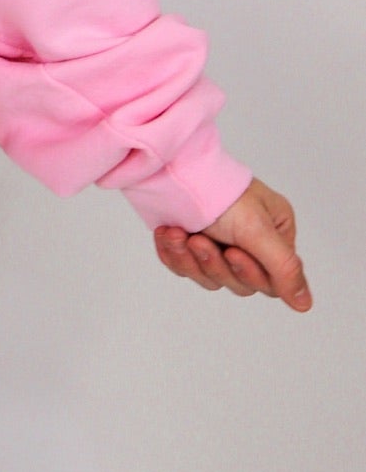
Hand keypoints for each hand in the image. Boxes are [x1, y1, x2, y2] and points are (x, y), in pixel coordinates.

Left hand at [154, 177, 310, 309]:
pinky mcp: (190, 245)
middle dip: (214, 262)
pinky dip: (174, 254)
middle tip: (199, 240)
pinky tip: (167, 235)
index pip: (272, 279)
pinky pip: (185, 267)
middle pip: (239, 282)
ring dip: (191, 258)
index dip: (249, 273)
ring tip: (179, 234)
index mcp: (275, 232)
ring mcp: (219, 242)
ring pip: (210, 277)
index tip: (232, 252)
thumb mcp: (257, 229)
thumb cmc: (218, 190)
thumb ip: (284, 268)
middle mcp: (250, 240)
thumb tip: (305, 304)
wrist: (169, 168)